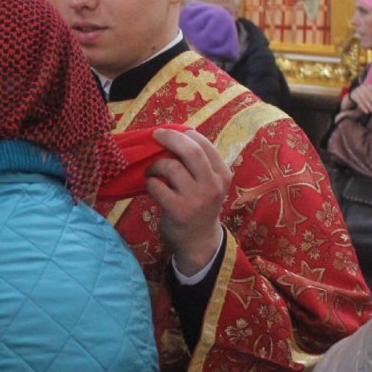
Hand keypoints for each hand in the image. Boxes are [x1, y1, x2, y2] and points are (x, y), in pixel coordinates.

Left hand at [145, 128, 231, 275]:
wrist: (199, 240)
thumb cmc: (199, 204)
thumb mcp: (208, 183)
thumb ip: (198, 162)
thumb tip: (174, 132)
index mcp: (222, 174)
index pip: (203, 144)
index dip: (183, 133)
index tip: (169, 131)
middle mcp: (212, 185)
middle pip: (190, 150)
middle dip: (169, 137)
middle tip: (156, 135)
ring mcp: (196, 198)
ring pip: (170, 167)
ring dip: (155, 166)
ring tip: (152, 172)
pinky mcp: (178, 210)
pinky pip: (156, 186)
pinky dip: (149, 183)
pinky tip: (152, 188)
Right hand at [349, 83, 371, 114]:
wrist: (354, 93)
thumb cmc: (366, 94)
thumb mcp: (371, 92)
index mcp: (368, 86)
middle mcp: (362, 87)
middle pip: (369, 94)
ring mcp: (357, 91)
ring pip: (364, 99)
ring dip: (369, 106)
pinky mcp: (354, 96)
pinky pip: (359, 102)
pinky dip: (363, 107)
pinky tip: (367, 111)